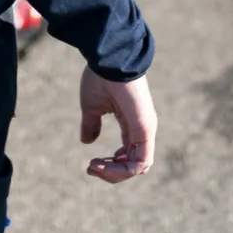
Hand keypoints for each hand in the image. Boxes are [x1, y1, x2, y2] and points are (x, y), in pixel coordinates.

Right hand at [79, 67, 156, 183]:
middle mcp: (141, 129)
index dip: (110, 165)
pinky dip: (123, 169)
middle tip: (92, 168)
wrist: (108, 59)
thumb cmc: (101, 77)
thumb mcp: (92, 106)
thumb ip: (91, 125)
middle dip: (111, 172)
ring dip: (115, 173)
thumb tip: (86, 142)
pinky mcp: (145, 129)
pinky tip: (104, 164)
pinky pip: (140, 161)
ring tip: (95, 167)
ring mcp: (145, 129)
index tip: (91, 165)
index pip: (127, 155)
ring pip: (137, 167)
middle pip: (132, 165)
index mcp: (131, 123)